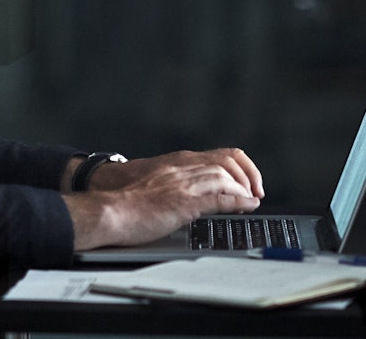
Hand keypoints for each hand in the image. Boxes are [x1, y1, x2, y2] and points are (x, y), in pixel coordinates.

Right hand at [64, 148, 264, 250]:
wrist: (110, 211)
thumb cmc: (126, 203)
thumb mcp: (156, 185)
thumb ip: (175, 185)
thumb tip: (194, 197)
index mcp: (176, 163)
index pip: (219, 155)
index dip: (240, 166)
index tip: (247, 181)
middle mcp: (182, 169)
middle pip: (227, 162)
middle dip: (247, 176)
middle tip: (255, 191)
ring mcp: (183, 185)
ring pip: (226, 177)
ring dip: (244, 189)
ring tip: (252, 200)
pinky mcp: (183, 203)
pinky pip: (219, 199)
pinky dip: (238, 202)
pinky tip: (247, 206)